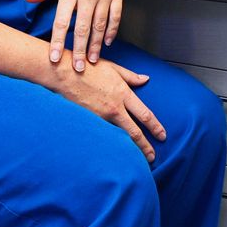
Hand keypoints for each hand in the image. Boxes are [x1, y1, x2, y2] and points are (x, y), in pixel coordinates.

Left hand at [27, 0, 126, 71]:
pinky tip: (106, 42)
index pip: (61, 21)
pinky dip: (112, 31)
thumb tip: (29, 0)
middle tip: (77, 68)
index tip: (54, 57)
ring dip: (95, 45)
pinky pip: (115, 17)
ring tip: (92, 61)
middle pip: (82, 29)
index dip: (57, 41)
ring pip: (100, 26)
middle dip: (79, 51)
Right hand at [48, 51, 164, 161]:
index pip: (145, 115)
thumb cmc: (89, 68)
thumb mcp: (114, 68)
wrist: (65, 75)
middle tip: (152, 156)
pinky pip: (103, 134)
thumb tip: (146, 79)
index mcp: (123, 94)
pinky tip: (114, 152)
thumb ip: (131, 77)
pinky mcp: (89, 121)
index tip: (162, 136)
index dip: (155, 127)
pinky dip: (110, 143)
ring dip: (128, 148)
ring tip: (136, 158)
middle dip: (145, 146)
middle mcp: (114, 109)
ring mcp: (100, 117)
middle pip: (134, 132)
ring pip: (118, 136)